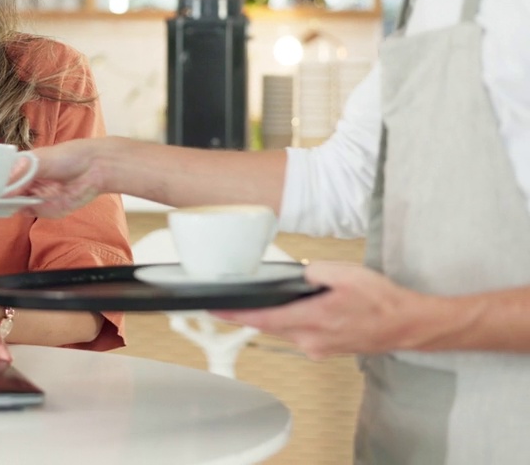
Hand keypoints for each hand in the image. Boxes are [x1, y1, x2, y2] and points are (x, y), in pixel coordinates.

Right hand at [9, 140, 108, 218]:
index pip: (0, 175)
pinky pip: (27, 212)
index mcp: (22, 167)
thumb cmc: (68, 157)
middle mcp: (26, 183)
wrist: (95, 169)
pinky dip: (19, 210)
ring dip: (5, 203)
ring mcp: (34, 197)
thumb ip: (22, 172)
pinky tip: (14, 204)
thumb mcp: (41, 160)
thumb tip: (5, 183)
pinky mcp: (44, 209)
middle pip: (4, 192)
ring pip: (13, 203)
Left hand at [210, 261, 432, 358]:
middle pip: (269, 325)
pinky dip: (292, 322)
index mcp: (313, 319)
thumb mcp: (345, 273)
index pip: (263, 319)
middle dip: (250, 313)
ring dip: (273, 316)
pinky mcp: (324, 350)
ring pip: (283, 330)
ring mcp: (317, 348)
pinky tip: (299, 310)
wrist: (408, 325)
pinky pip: (298, 334)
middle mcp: (311, 340)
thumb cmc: (381, 300)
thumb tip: (295, 275)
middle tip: (230, 301)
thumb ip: (313, 272)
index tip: (214, 310)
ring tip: (267, 300)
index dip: (235, 315)